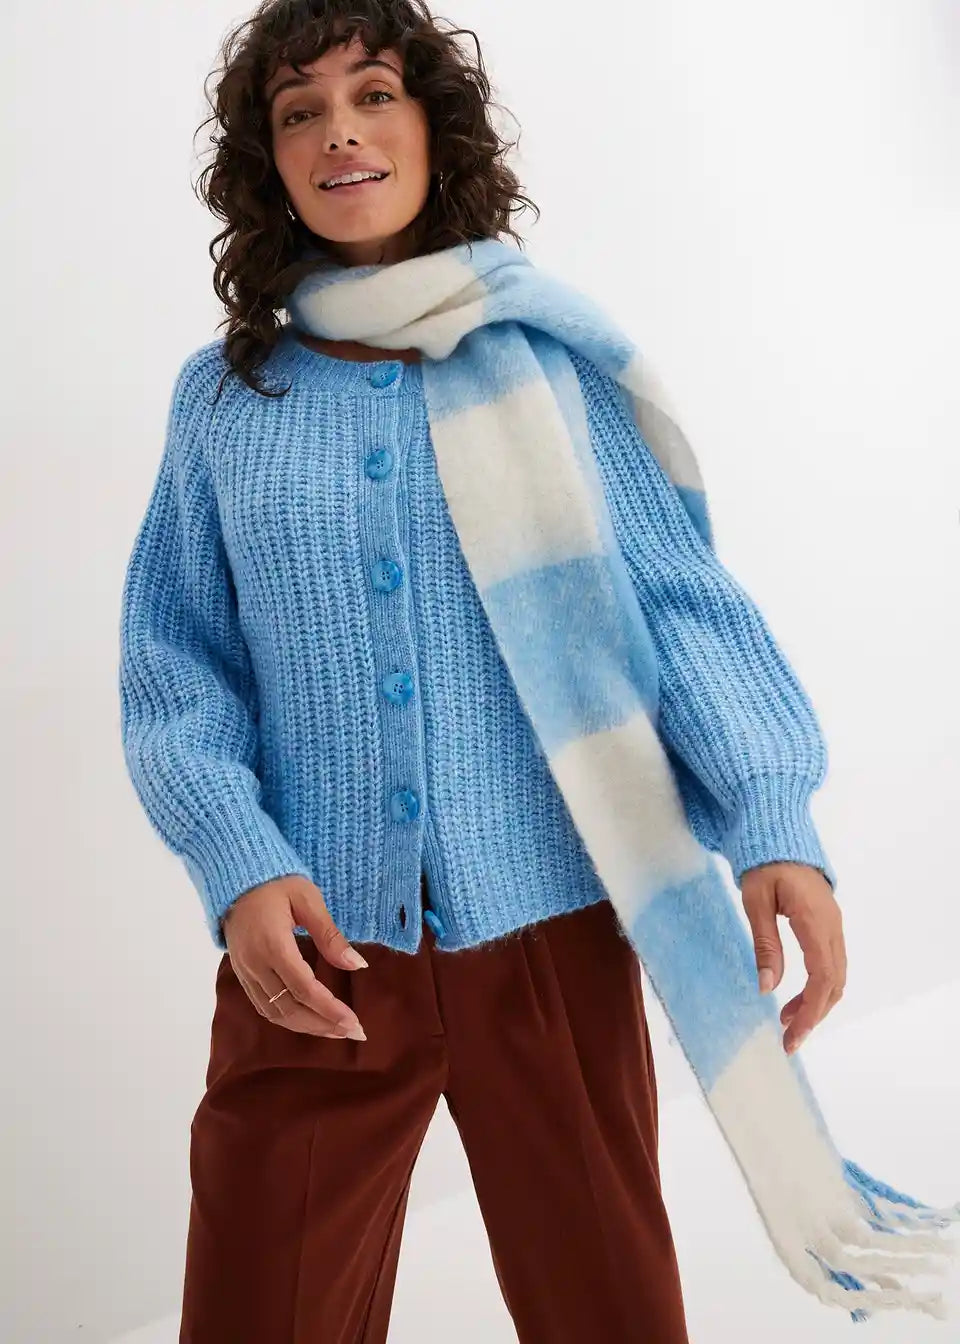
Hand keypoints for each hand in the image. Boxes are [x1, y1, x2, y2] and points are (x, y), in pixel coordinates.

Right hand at [222, 875, 368, 1038]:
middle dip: (323, 1024)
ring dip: (307, 1027)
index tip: (355, 1023)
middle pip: (290, 1008)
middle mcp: (256, 964)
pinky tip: (309, 1020)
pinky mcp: (242, 973)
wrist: (235, 878)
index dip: (330, 1010)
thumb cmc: (276, 882)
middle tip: (354, 1031)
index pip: (305, 989)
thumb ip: (330, 935)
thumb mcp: (308, 899)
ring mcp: (245, 971)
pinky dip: (288, 1018)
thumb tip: (358, 965)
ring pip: (275, 1013)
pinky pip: (263, 1006)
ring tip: (336, 1030)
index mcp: (273, 944)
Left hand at [740, 862, 846, 1054]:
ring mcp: (834, 925)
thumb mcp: (756, 902)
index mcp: (814, 921)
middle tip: (789, 1039)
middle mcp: (832, 926)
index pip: (821, 977)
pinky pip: (831, 963)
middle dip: (814, 1015)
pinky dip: (818, 987)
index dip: (810, 1011)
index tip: (792, 1036)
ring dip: (816, 1003)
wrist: (779, 837)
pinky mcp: (829, 925)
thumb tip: (767, 987)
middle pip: (834, 983)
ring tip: (787, 1021)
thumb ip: (765, 944)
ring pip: (836, 976)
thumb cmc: (764, 865)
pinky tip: (796, 996)